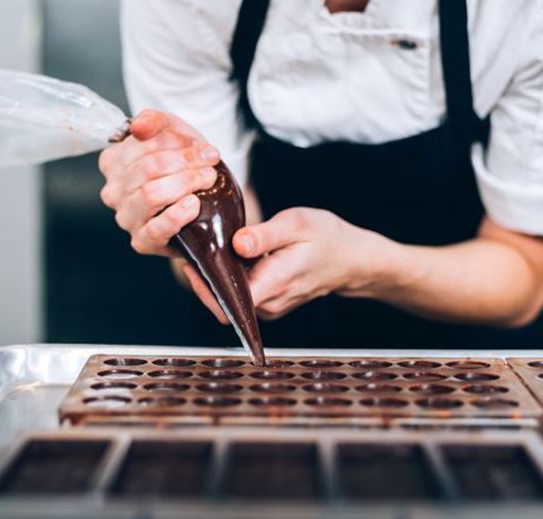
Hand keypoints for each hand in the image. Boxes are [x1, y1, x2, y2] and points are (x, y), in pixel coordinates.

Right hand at [98, 109, 220, 256]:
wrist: (202, 204)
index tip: (203, 147)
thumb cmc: (182, 168)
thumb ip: (155, 121)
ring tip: (208, 179)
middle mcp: (113, 191)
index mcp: (113, 162)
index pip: (141, 144)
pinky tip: (193, 205)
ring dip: (186, 183)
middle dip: (186, 161)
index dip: (177, 141)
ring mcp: (126, 217)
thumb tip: (139, 126)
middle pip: (149, 168)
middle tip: (211, 161)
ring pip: (151, 194)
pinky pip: (156, 228)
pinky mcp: (142, 241)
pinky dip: (177, 215)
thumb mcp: (172, 134)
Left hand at [190, 207, 371, 321]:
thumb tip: (237, 243)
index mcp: (274, 284)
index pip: (228, 301)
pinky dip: (231, 278)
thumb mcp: (297, 225)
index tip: (191, 262)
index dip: (204, 285)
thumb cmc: (327, 238)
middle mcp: (270, 303)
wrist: (351, 258)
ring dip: (217, 278)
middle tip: (193, 248)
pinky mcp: (269, 301)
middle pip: (224, 301)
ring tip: (208, 248)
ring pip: (231, 298)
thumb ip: (265, 236)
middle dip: (204, 278)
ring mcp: (270, 306)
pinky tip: (229, 255)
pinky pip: (242, 293)